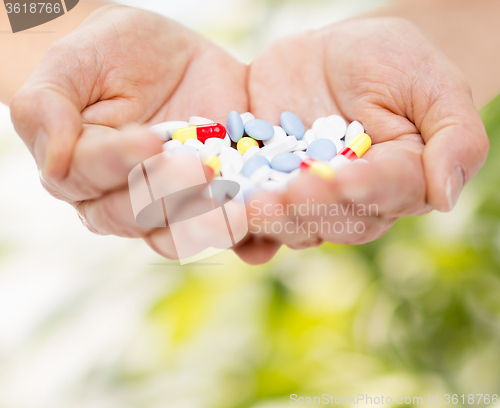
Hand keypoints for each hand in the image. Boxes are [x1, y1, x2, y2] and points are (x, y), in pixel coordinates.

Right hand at [10, 5, 283, 261]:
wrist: (156, 57)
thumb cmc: (105, 56)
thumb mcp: (71, 63)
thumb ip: (46, 105)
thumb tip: (54, 161)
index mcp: (83, 171)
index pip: (94, 177)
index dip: (121, 163)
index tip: (151, 140)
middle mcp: (125, 199)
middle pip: (141, 217)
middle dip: (171, 198)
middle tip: (201, 174)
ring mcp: (174, 202)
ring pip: (184, 233)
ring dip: (211, 227)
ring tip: (237, 211)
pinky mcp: (217, 196)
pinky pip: (228, 226)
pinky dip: (249, 236)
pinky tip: (264, 232)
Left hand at [243, 17, 488, 251]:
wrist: (336, 53)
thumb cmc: (393, 62)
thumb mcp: (431, 83)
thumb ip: (453, 136)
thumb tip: (446, 197)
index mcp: (399, 179)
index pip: (386, 193)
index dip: (362, 190)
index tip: (339, 179)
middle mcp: (353, 199)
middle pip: (335, 219)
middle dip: (307, 210)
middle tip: (280, 198)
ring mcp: (308, 195)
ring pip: (292, 222)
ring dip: (269, 220)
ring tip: (244, 207)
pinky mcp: (269, 182)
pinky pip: (255, 205)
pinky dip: (238, 213)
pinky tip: (220, 208)